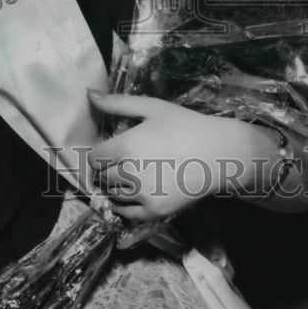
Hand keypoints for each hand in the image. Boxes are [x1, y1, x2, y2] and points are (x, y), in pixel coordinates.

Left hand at [87, 91, 278, 222]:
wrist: (218, 154)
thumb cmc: (185, 125)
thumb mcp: (152, 108)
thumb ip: (117, 103)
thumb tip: (89, 94)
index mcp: (126, 146)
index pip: (94, 158)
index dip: (100, 153)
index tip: (111, 150)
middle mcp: (130, 173)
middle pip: (101, 177)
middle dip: (107, 169)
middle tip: (121, 162)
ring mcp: (142, 195)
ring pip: (111, 195)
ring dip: (114, 186)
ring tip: (130, 175)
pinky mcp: (154, 211)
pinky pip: (125, 213)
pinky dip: (122, 205)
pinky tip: (131, 194)